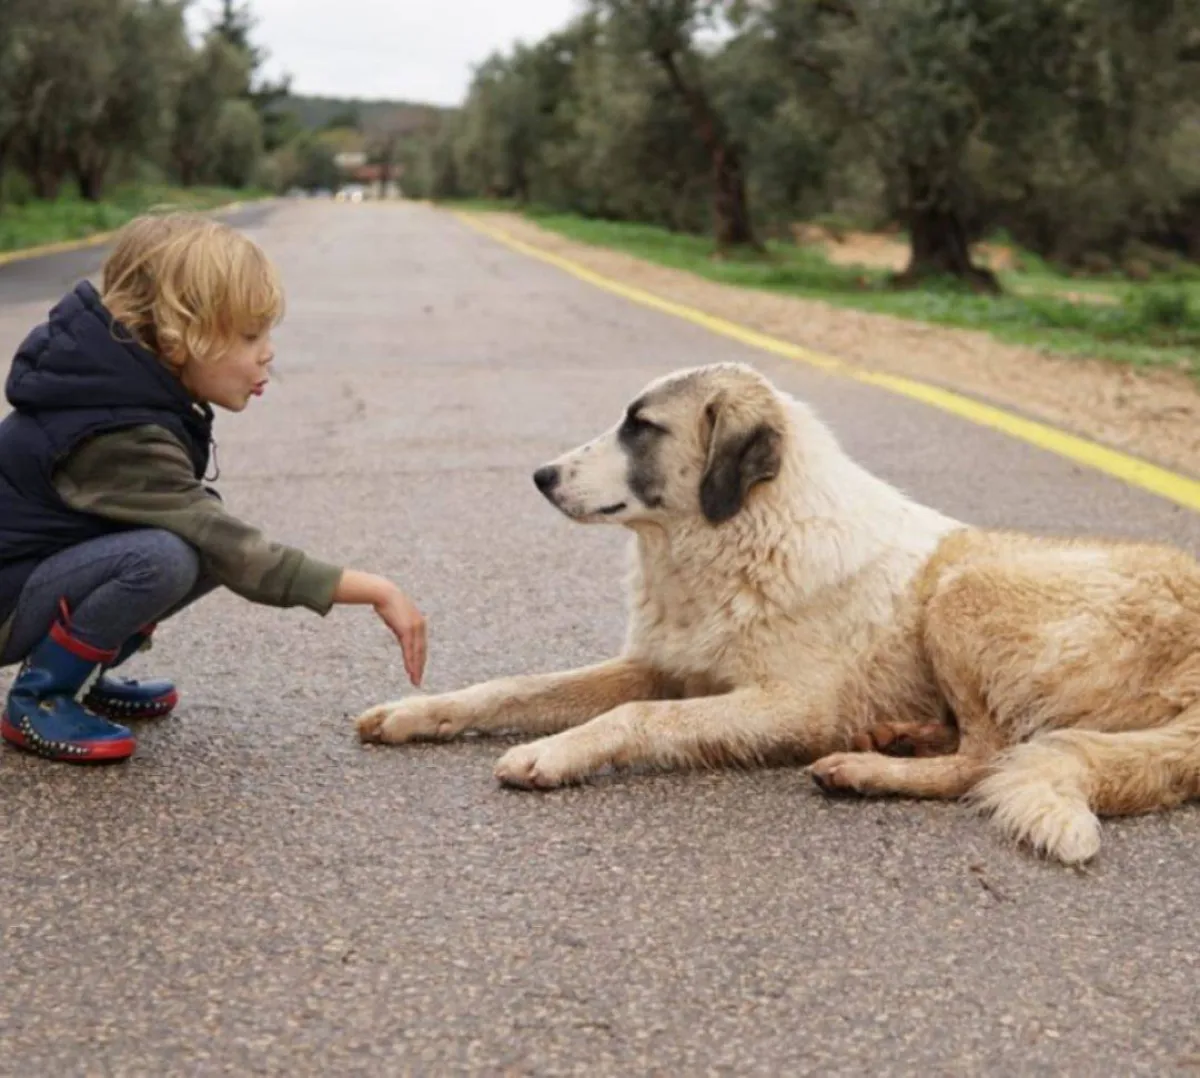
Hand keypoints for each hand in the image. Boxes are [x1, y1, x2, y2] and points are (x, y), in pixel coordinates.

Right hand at [332, 570, 427, 686]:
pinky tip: (410, 670)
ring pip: (417, 653)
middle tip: (418, 681)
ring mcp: (415, 628)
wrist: (384, 592)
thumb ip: (402, 627)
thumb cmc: (388, 603)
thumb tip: (401, 632)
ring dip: (416, 668)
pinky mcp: (407, 630)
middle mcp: (420, 626)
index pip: (421, 645)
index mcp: (419, 623)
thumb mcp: (398, 618)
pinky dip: (410, 661)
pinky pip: (410, 649)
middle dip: (420, 667)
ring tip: (414, 680)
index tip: (418, 670)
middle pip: (421, 652)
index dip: (420, 659)